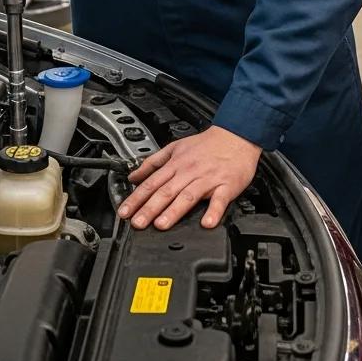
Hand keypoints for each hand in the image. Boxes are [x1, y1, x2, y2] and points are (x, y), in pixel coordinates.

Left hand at [118, 126, 261, 231]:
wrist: (237, 136)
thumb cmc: (207, 145)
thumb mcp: (175, 147)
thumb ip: (153, 162)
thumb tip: (133, 175)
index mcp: (176, 164)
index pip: (151, 183)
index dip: (136, 198)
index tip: (125, 212)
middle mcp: (189, 172)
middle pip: (166, 191)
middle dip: (149, 208)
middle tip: (137, 223)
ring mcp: (208, 179)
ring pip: (188, 196)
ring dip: (174, 211)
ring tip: (161, 224)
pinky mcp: (226, 185)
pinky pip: (219, 200)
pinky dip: (213, 211)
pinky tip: (207, 222)